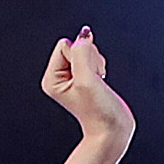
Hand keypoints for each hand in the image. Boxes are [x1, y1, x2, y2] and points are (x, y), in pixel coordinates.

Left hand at [42, 27, 132, 148]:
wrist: (112, 130)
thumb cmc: (98, 111)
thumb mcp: (87, 79)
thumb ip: (83, 53)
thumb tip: (84, 34)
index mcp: (51, 78)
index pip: (65, 45)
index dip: (81, 57)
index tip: (87, 77)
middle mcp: (59, 77)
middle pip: (76, 46)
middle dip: (90, 59)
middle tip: (93, 81)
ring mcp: (72, 77)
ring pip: (87, 50)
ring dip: (96, 64)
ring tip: (97, 84)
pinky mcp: (84, 76)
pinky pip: (93, 57)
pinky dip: (100, 67)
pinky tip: (99, 83)